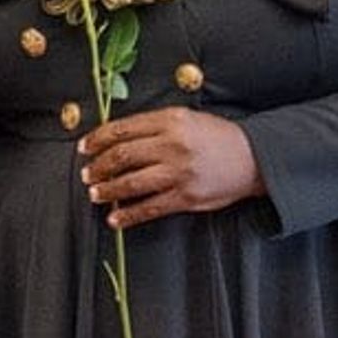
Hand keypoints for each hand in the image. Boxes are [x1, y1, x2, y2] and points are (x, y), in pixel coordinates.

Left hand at [78, 108, 266, 229]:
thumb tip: (117, 139)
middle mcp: (173, 145)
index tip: (84, 147)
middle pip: (122, 156)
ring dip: (107, 190)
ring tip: (95, 194)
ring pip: (131, 183)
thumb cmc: (217, 137)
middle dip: (98, 167)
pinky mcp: (186, 196)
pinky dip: (128, 215)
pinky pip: (149, 208)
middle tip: (87, 174)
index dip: (98, 139)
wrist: (252, 157)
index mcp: (171, 120)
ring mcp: (179, 172)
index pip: (123, 129)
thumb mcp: (187, 119)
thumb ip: (155, 126)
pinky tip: (114, 219)